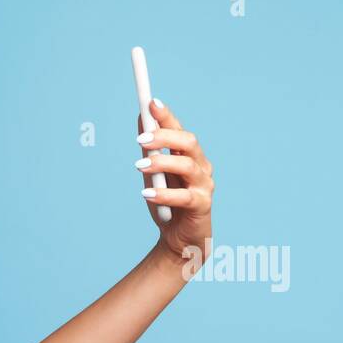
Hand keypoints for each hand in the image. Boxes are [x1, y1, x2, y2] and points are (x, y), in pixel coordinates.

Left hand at [135, 99, 213, 266]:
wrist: (179, 240)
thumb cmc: (168, 205)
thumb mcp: (154, 174)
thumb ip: (150, 150)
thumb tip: (141, 118)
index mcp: (189, 156)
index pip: (179, 130)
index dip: (167, 116)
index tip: (150, 102)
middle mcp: (200, 166)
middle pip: (188, 143)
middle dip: (164, 137)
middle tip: (140, 139)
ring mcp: (204, 185)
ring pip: (187, 166)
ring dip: (162, 163)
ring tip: (138, 165)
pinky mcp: (202, 206)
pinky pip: (185, 197)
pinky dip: (164, 194)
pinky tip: (146, 193)